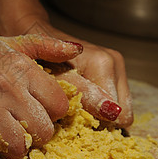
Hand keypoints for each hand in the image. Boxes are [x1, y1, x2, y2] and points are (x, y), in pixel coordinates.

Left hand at [0, 15, 133, 127]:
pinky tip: (81, 99)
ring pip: (119, 106)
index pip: (120, 113)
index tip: (79, 124)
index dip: (100, 124)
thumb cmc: (40, 56)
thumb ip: (84, 93)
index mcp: (104, 64)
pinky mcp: (112, 68)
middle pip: (123, 111)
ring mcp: (116, 65)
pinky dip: (98, 104)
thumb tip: (113, 112)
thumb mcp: (57, 79)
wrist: (35, 34)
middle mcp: (115, 63)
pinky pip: (113, 97)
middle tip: (76, 115)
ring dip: (100, 112)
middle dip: (102, 119)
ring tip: (77, 106)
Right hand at [0, 34, 81, 158]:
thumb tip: (77, 50)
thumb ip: (43, 45)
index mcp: (20, 68)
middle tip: (18, 132)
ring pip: (18, 147)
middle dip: (33, 138)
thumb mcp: (5, 43)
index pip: (59, 105)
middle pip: (43, 132)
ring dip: (10, 150)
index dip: (50, 115)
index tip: (35, 115)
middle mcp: (5, 86)